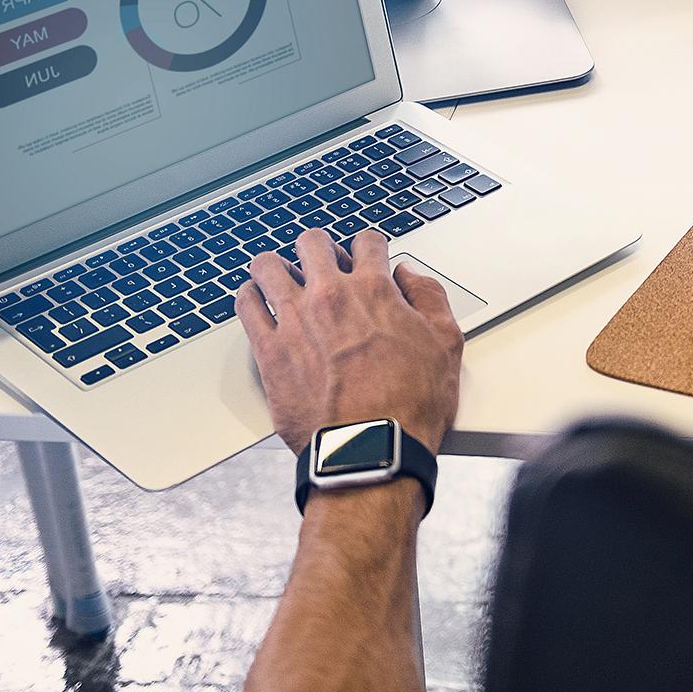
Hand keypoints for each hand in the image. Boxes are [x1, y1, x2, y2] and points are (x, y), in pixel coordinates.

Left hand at [239, 228, 463, 455]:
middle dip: (320, 248)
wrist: (371, 450)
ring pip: (269, 265)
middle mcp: (330, 296)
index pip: (367, 241)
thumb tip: (411, 276)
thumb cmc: (410, 406)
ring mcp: (294, 321)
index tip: (366, 256)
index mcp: (374, 290)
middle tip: (323, 264)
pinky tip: (256, 301)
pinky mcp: (268, 351)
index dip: (369, 246)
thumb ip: (430, 297)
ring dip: (277, 266)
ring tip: (281, 277)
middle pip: (313, 242)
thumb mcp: (446, 343)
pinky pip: (246, 306)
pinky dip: (250, 297)